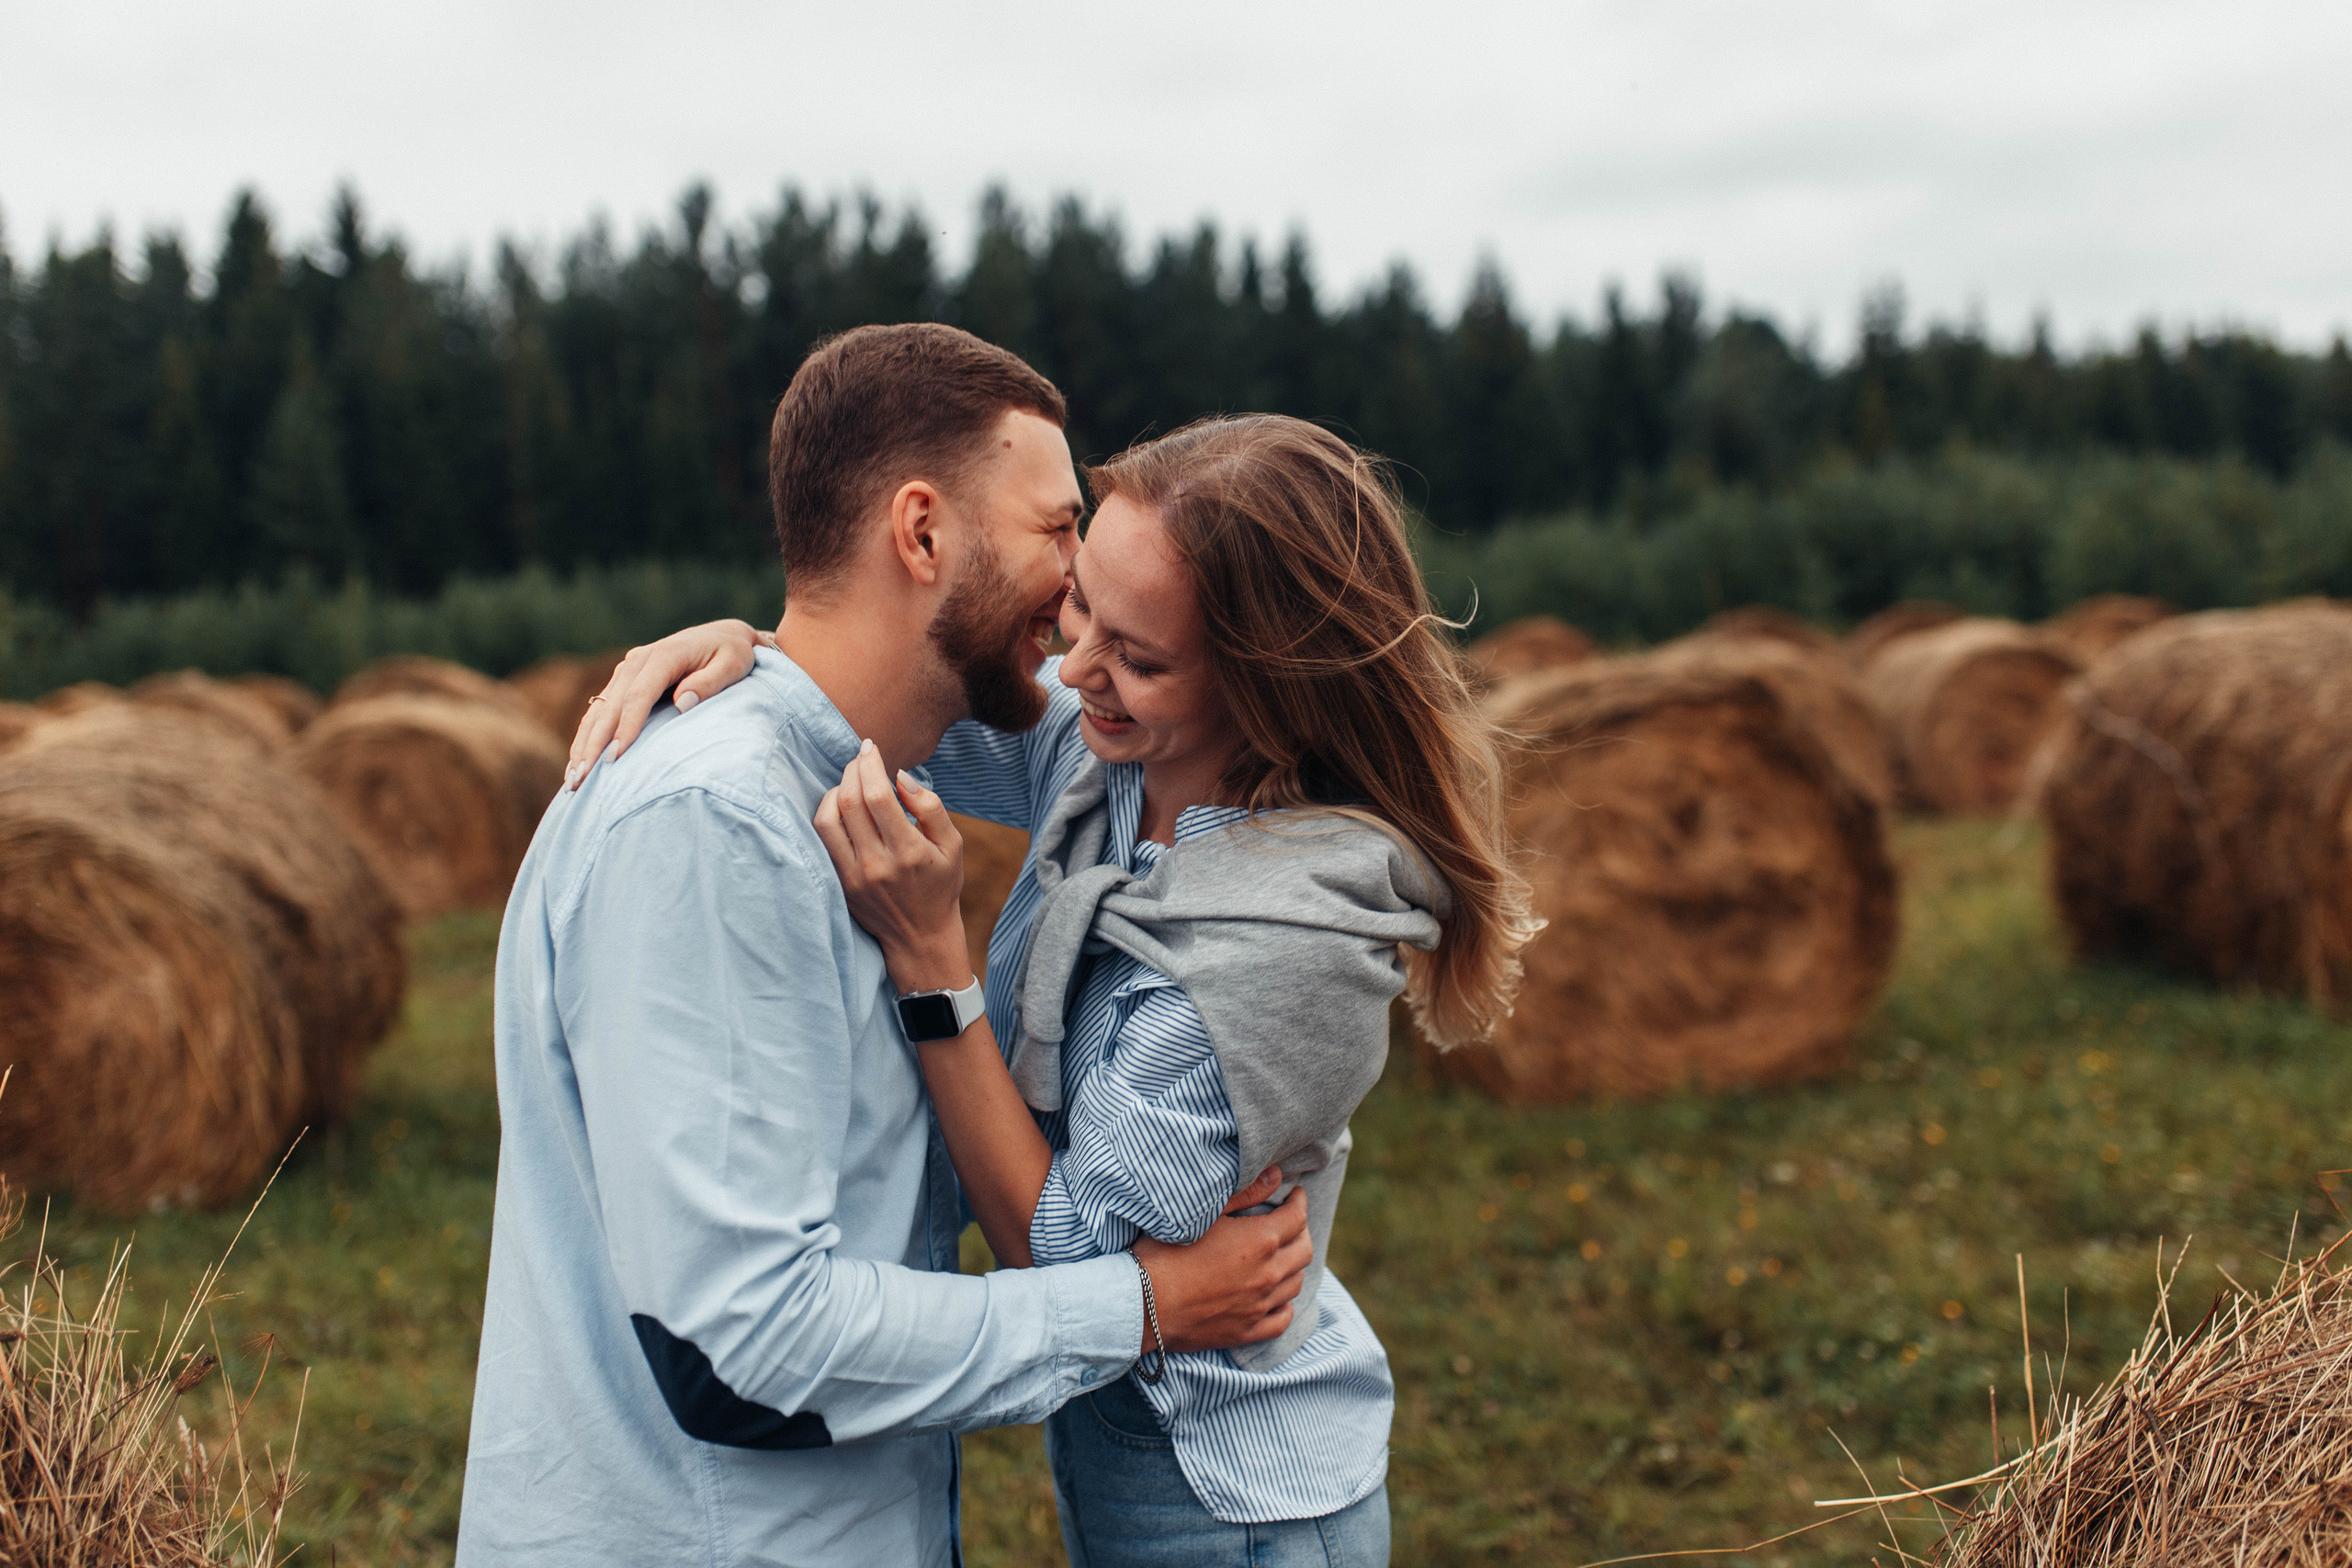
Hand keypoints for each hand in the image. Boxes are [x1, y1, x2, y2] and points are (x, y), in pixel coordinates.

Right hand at [567, 619, 773, 787]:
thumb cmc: (732, 654)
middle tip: (580, 779)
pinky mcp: (623, 680)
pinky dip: (587, 735)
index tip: (616, 758)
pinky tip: (578, 761)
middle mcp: (638, 660)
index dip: (626, 727)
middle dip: (593, 744)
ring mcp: (627, 670)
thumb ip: (710, 682)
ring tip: (571, 779)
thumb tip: (682, 703)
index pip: (639, 696)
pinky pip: (600, 710)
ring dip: (583, 744)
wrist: (721, 636)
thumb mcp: (733, 664)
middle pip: (610, 706)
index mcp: (663, 656)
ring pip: (598, 709)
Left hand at [812, 741, 971, 994]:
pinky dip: (827, 813)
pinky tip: (840, 805)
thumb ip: (930, 807)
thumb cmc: (940, 885)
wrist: (920, 937)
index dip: (870, 764)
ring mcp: (853, 875)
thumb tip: (900, 776)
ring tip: (850, 782)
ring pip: (827, 818)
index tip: (870, 747)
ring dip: (835, 790)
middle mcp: (876, 863)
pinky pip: (822, 839)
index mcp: (907, 851)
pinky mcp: (839, 883)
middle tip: (861, 758)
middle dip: (852, 770)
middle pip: (849, 801)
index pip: (877, 796)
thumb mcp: (952, 845)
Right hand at [1134, 1186, 1312, 1352]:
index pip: (1296, 1217)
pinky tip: (1276, 1298)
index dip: (1298, 1201)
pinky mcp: (1246, 1332)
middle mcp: (1267, 1274)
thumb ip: (1245, 1193)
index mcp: (1260, 1241)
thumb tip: (1276, 1176)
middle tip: (1290, 1222)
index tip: (1295, 1195)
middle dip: (1301, 1231)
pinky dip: (1284, 1305)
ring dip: (1293, 1266)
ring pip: (1295, 1284)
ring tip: (1281, 1256)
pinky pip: (1281, 1320)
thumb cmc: (1166, 1252)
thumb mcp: (1205, 1215)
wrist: (1143, 1303)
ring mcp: (1259, 1306)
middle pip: (1304, 1250)